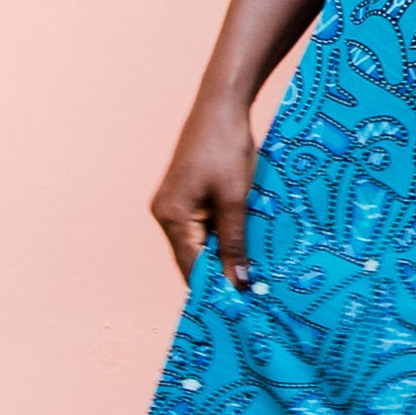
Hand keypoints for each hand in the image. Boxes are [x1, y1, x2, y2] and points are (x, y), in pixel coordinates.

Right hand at [151, 94, 258, 284]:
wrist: (222, 105)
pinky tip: (244, 245)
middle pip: (192, 257)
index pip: (190, 267)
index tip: (238, 309)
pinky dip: (222, 236)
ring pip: (199, 242)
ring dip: (222, 256)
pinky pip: (203, 226)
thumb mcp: (236, 200)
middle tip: (250, 295)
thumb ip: (234, 243)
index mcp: (171, 217)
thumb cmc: (227, 149)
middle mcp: (165, 213)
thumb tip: (236, 283)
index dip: (213, 288)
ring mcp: (174, 203)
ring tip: (250, 274)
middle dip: (219, 274)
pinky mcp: (186, 194)